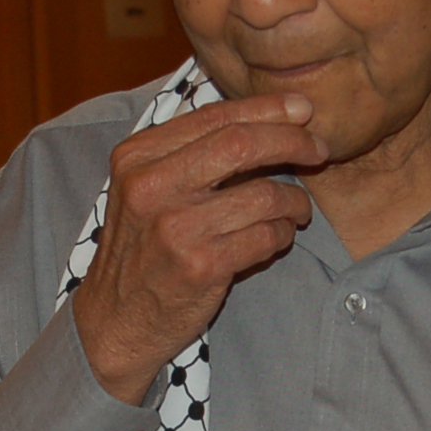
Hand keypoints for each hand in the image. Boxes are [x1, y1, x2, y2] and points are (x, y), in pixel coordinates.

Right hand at [72, 93, 322, 403]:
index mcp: (137, 158)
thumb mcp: (142, 190)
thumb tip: (265, 119)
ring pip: (264, 195)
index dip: (268, 109)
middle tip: (318, 151)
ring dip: (294, 201)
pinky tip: (279, 238)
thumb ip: (187, 153)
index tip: (302, 110)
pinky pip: (265, 237)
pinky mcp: (200, 267)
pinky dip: (282, 234)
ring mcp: (175, 229)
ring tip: (297, 209)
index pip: (215, 117)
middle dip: (293, 142)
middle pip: (242, 144)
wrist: (112, 322)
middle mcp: (152, 187)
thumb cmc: (138, 251)